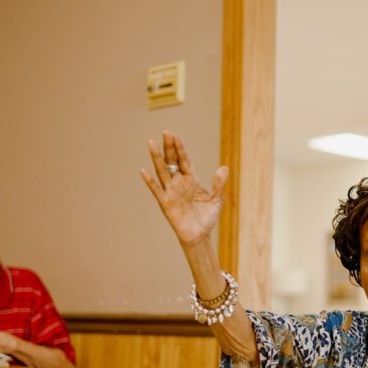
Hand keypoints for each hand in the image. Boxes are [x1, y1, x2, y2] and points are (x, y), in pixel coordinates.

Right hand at [140, 131, 229, 246]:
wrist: (199, 236)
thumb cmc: (207, 218)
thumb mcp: (217, 200)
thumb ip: (219, 184)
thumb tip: (224, 167)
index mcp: (191, 180)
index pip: (184, 160)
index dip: (180, 148)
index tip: (176, 135)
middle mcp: (179, 183)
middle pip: (172, 161)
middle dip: (169, 147)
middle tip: (166, 132)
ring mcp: (171, 192)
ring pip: (162, 171)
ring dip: (157, 158)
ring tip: (151, 143)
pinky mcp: (165, 203)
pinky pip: (156, 190)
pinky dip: (150, 181)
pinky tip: (144, 170)